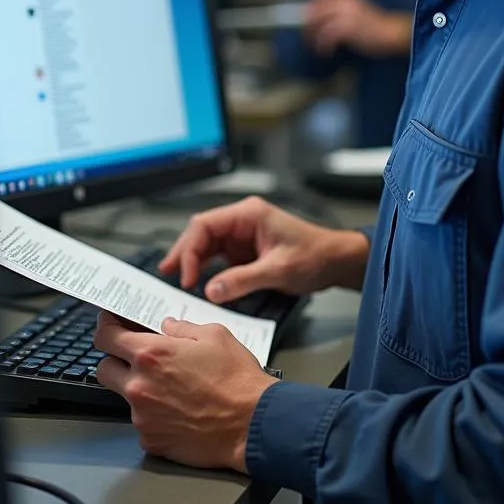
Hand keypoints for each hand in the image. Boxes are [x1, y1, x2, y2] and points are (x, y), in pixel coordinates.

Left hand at [94, 313, 277, 470]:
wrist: (252, 423)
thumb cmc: (237, 380)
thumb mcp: (215, 335)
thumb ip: (183, 328)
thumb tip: (168, 327)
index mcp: (152, 354)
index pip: (107, 336)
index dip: (106, 327)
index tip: (110, 325)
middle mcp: (140, 385)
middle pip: (103, 368)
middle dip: (115, 358)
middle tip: (134, 355)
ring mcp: (142, 416)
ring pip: (123, 396)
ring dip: (138, 387)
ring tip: (169, 386)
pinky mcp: (150, 440)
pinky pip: (141, 421)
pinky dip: (153, 414)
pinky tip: (177, 409)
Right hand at [158, 196, 370, 300]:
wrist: (335, 260)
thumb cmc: (315, 254)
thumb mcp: (279, 269)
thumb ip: (244, 280)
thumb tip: (212, 290)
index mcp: (249, 214)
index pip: (206, 224)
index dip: (190, 249)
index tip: (186, 275)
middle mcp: (242, 221)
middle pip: (202, 232)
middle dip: (184, 252)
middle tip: (168, 274)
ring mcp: (243, 235)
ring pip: (207, 244)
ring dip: (191, 260)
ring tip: (174, 277)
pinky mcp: (245, 251)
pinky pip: (218, 257)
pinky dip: (205, 268)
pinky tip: (195, 281)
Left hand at [304, 0, 411, 56]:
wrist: (393, 33)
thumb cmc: (376, 27)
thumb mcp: (355, 14)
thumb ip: (339, 14)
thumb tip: (319, 22)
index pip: (318, 0)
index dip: (309, 13)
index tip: (305, 24)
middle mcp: (343, 1)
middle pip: (314, 11)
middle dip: (307, 26)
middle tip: (307, 38)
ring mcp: (345, 13)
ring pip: (318, 23)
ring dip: (313, 37)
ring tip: (316, 47)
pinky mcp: (348, 27)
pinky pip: (327, 36)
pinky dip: (323, 45)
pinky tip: (326, 52)